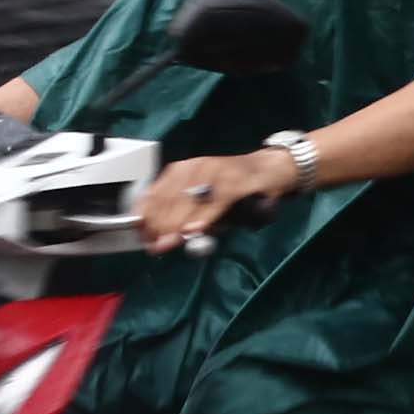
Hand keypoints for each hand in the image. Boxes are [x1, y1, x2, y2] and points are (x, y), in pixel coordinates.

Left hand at [139, 149, 294, 253]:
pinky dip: (204, 217)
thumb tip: (164, 242)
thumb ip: (185, 221)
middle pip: (169, 199)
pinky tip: (194, 230)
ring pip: (189, 200)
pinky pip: (216, 201)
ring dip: (177, 224)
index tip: (142, 237)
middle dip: (160, 225)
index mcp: (181, 171)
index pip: (155, 193)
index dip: (146, 217)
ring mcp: (215, 172)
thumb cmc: (235, 190)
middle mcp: (194, 168)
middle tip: (157, 246)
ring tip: (170, 242)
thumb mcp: (205, 203)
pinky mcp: (235, 181)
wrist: (271, 170)